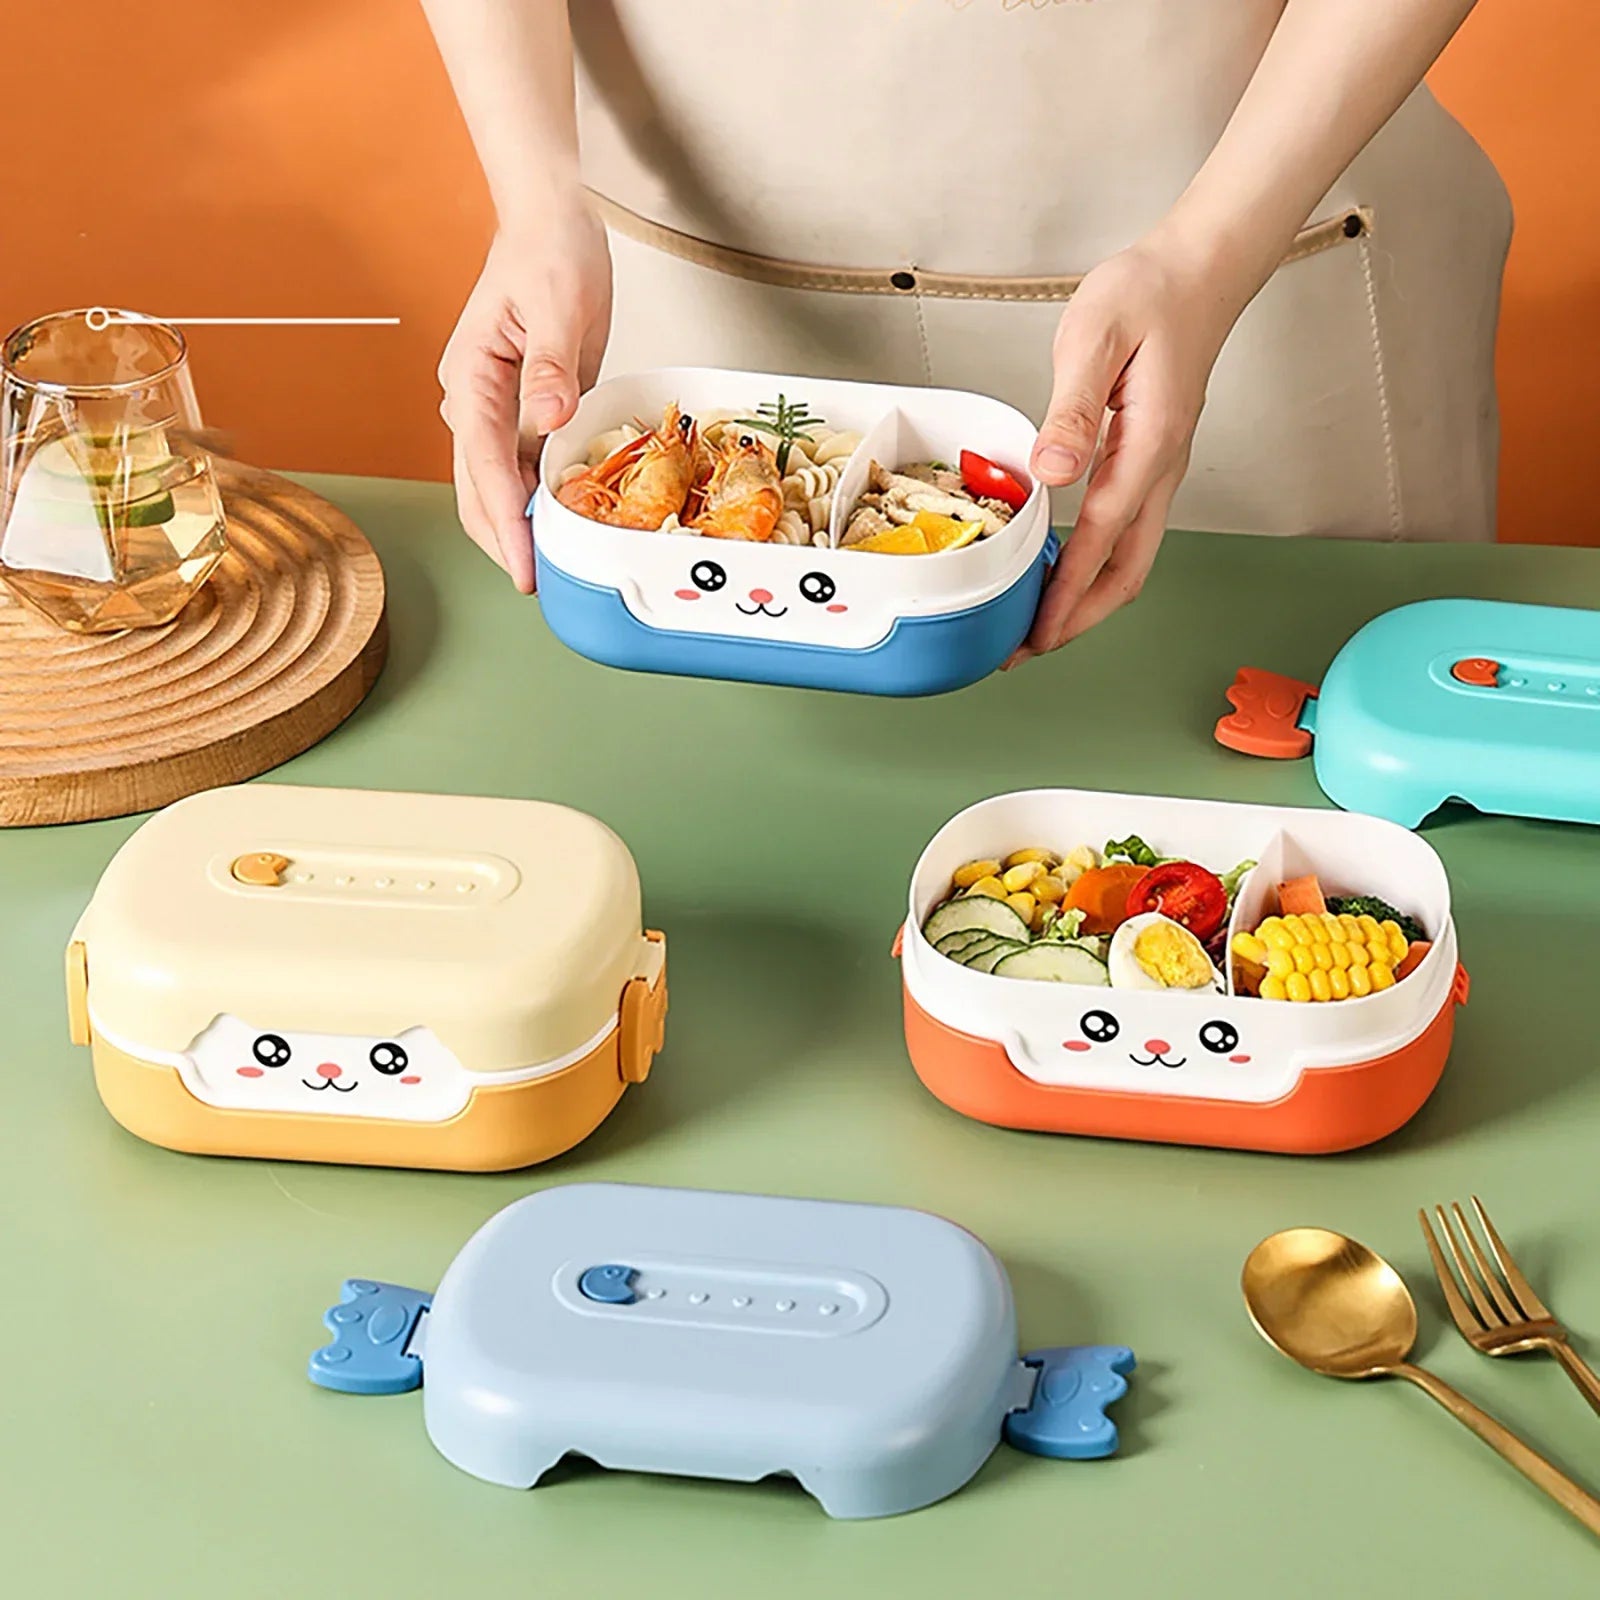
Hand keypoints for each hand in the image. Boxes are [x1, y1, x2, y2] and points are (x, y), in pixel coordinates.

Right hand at [437, 203, 612, 591]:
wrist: (550, 221)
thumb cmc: (550, 252)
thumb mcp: (558, 304)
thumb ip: (552, 364)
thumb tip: (548, 417)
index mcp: (472, 378)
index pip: (484, 465)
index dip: (504, 521)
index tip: (524, 563)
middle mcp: (474, 401)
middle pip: (479, 489)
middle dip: (505, 540)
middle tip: (541, 585)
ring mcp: (496, 410)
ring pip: (499, 485)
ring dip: (523, 526)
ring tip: (557, 567)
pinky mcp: (524, 411)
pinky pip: (528, 467)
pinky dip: (544, 499)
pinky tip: (568, 523)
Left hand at [1009, 237, 1240, 663]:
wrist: (1200, 268)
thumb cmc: (1150, 292)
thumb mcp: (1096, 338)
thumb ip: (1072, 410)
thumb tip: (1052, 472)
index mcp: (1149, 447)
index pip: (1101, 540)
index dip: (1065, 595)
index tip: (1035, 633)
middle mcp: (1162, 469)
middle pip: (1126, 572)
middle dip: (1078, 620)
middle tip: (1027, 649)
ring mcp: (1161, 468)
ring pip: (1131, 558)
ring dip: (1087, 598)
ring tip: (1040, 622)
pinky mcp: (1152, 459)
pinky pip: (1127, 531)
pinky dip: (1096, 564)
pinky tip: (1063, 566)